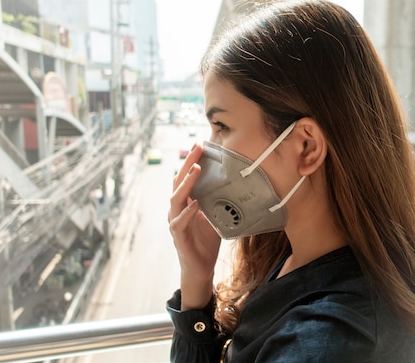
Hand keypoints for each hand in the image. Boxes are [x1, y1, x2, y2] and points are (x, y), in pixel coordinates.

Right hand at [168, 143, 220, 309]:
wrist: (200, 268)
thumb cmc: (206, 242)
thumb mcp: (216, 217)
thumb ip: (220, 202)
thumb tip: (238, 186)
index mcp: (185, 204)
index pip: (185, 178)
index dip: (191, 161)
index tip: (199, 145)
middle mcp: (177, 210)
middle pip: (178, 183)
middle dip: (188, 164)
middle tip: (197, 148)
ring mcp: (175, 223)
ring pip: (176, 199)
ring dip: (186, 184)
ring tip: (197, 170)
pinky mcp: (179, 237)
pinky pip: (179, 222)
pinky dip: (187, 212)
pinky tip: (195, 204)